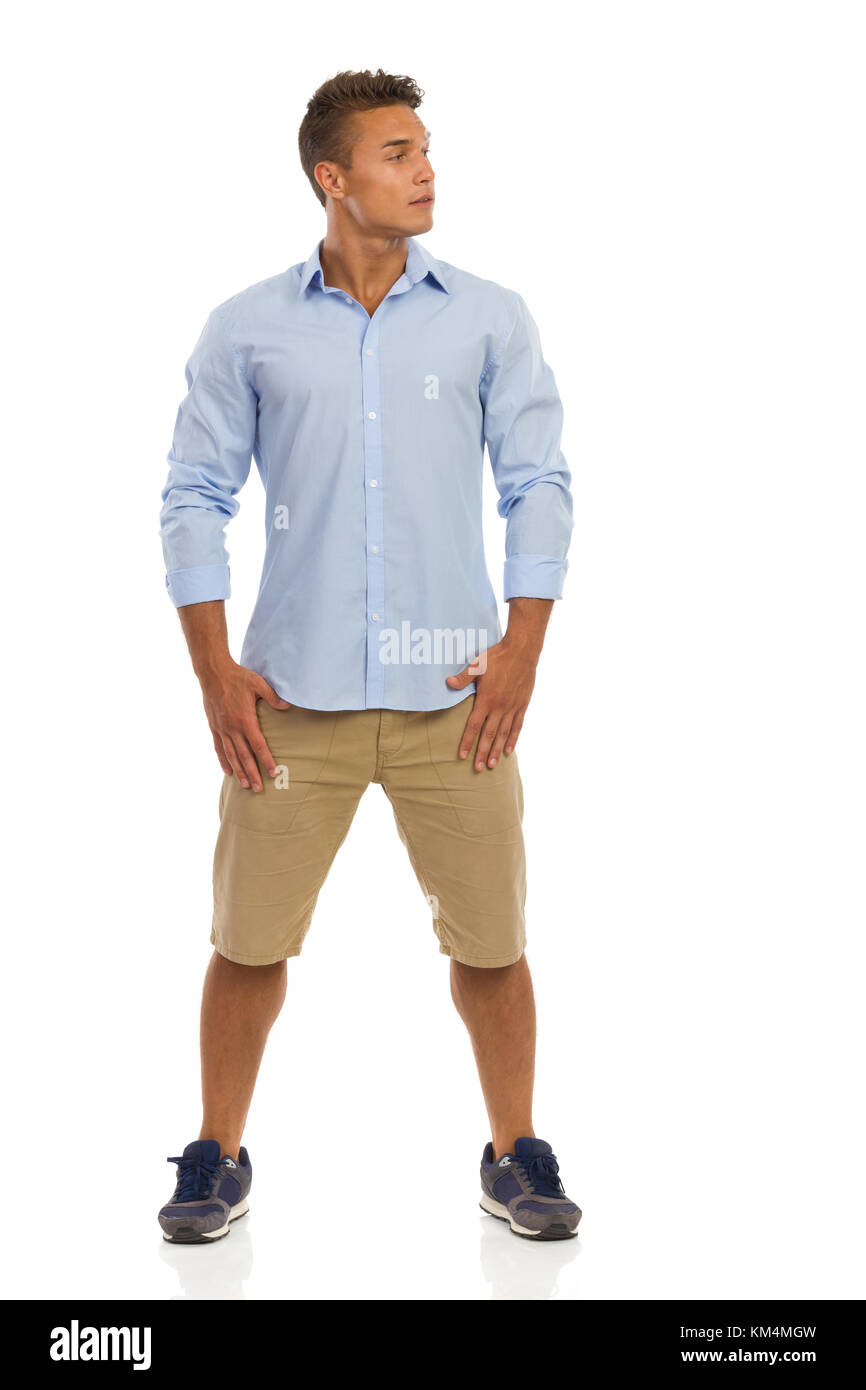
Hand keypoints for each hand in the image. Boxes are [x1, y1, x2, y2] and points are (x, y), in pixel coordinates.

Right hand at [199, 658, 290, 791]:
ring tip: (245, 785)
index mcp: (245, 720)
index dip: (266, 760)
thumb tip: (287, 706)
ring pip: (231, 755)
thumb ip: (273, 697)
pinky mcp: (214, 727)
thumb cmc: (238, 677)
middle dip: (252, 773)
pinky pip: (219, 748)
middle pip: (244, 756)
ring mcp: (222, 729)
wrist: (213, 673)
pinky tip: (228, 771)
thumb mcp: (258, 684)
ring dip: (239, 771)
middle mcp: (233, 728)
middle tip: (258, 788)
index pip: (258, 746)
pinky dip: (224, 761)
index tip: (272, 772)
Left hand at [445, 638, 536, 769]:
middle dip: (482, 752)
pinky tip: (508, 750)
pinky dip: (513, 739)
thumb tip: (447, 683)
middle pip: (489, 735)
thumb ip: (463, 678)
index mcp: (486, 699)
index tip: (463, 755)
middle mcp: (500, 707)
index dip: (468, 741)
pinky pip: (517, 726)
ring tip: (491, 765)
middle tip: (478, 768)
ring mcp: (512, 707)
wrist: (522, 651)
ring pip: (503, 734)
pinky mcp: (522, 705)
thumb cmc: (497, 657)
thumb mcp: (477, 665)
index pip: (474, 726)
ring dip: (496, 750)